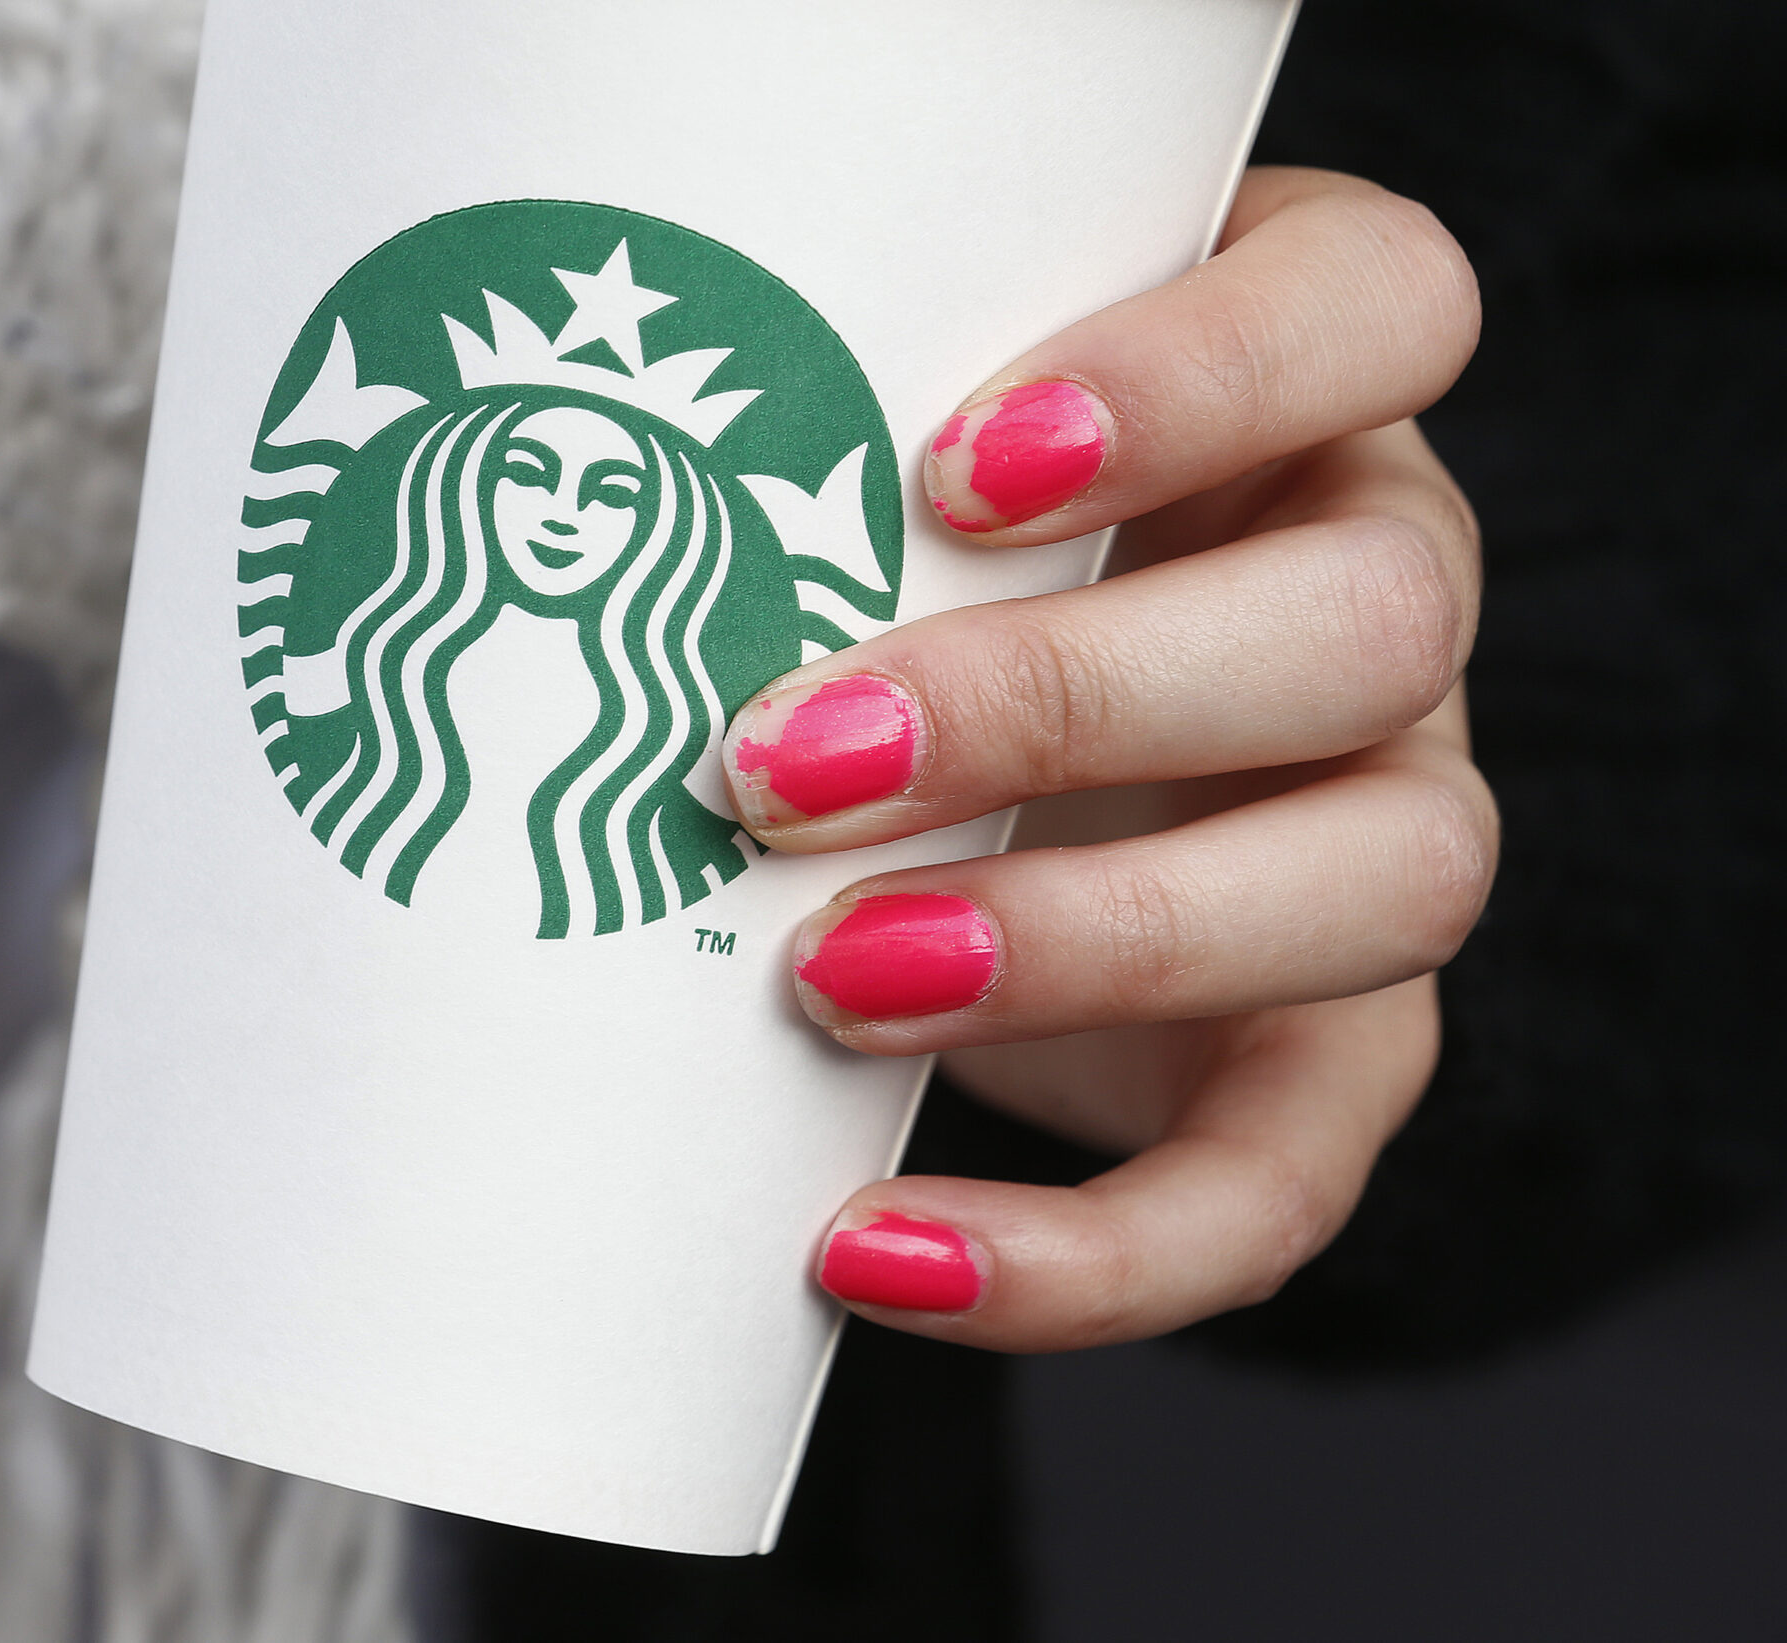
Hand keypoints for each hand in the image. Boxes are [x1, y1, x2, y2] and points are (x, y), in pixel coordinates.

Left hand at [724, 168, 1495, 1350]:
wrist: (940, 771)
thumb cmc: (871, 562)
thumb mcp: (863, 470)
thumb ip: (814, 458)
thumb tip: (549, 529)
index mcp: (1299, 390)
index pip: (1377, 308)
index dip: (1203, 381)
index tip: (947, 468)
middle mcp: (1379, 590)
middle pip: (1375, 617)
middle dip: (1068, 702)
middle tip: (786, 767)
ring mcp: (1384, 819)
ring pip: (1389, 880)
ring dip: (1093, 948)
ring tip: (828, 980)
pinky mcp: (1334, 1049)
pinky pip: (1283, 1176)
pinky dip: (1090, 1252)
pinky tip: (872, 1250)